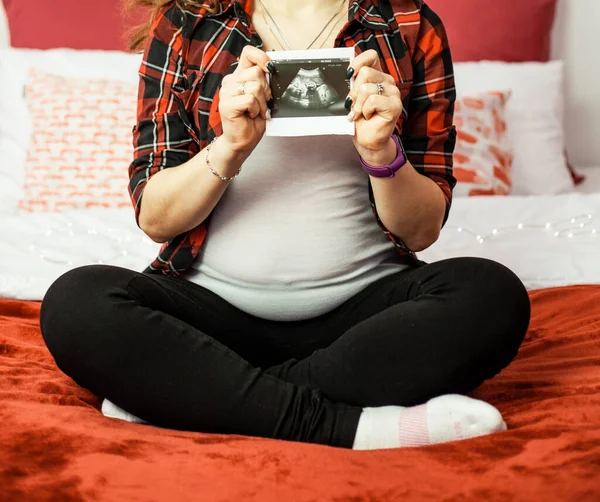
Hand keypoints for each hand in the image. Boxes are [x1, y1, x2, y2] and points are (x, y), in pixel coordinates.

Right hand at [218, 46, 272, 157]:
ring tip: (255, 111)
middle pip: (257, 72)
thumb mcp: (262, 96)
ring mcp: (226, 92)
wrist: (242, 141)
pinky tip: (250, 115)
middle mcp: (230, 81)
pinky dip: (256, 110)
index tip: (269, 70)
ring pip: (255, 86)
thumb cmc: (252, 120)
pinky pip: (251, 100)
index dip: (261, 57)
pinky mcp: (227, 104)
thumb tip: (271, 69)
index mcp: (238, 76)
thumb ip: (263, 81)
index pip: (248, 53)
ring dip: (261, 102)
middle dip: (265, 90)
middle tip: (260, 103)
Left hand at [346, 50, 402, 164]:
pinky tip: (368, 117)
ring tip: (361, 113)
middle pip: (365, 73)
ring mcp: (393, 93)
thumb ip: (354, 82)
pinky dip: (365, 111)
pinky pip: (372, 100)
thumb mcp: (353, 97)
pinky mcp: (395, 105)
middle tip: (354, 104)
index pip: (371, 56)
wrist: (367, 139)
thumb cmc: (360, 118)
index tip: (349, 75)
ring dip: (358, 104)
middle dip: (354, 91)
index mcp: (378, 76)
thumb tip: (348, 72)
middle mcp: (388, 81)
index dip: (358, 62)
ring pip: (366, 88)